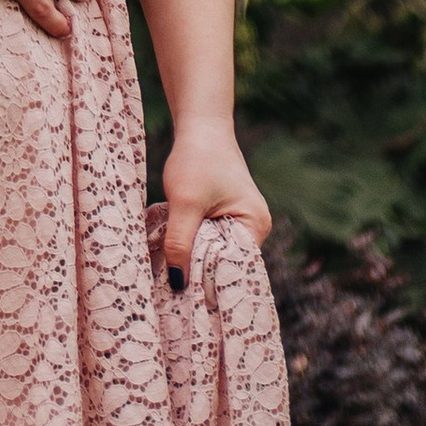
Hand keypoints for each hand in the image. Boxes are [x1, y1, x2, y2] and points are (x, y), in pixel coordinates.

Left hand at [160, 121, 270, 279]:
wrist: (199, 125)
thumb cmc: (197, 158)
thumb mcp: (184, 203)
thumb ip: (180, 242)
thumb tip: (177, 284)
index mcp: (254, 226)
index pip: (234, 269)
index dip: (210, 284)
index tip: (186, 300)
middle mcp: (253, 228)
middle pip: (225, 263)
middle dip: (200, 272)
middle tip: (173, 291)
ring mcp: (240, 222)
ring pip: (213, 252)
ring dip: (193, 257)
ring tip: (171, 274)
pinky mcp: (224, 216)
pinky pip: (209, 240)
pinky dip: (192, 243)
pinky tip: (175, 250)